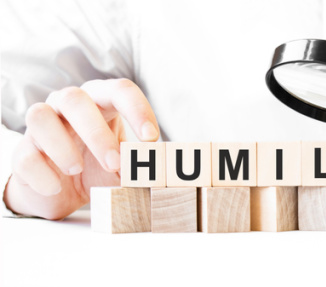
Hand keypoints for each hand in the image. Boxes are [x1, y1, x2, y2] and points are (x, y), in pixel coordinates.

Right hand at [4, 79, 158, 219]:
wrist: (63, 192)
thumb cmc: (98, 168)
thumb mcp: (125, 168)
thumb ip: (140, 166)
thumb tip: (159, 171)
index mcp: (100, 101)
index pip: (120, 90)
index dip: (137, 110)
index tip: (151, 138)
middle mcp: (68, 105)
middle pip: (76, 99)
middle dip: (97, 133)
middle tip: (114, 163)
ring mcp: (41, 125)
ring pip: (40, 116)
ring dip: (62, 145)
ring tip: (76, 169)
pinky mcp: (22, 151)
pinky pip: (25, 154)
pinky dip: (41, 172)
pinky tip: (55, 187)